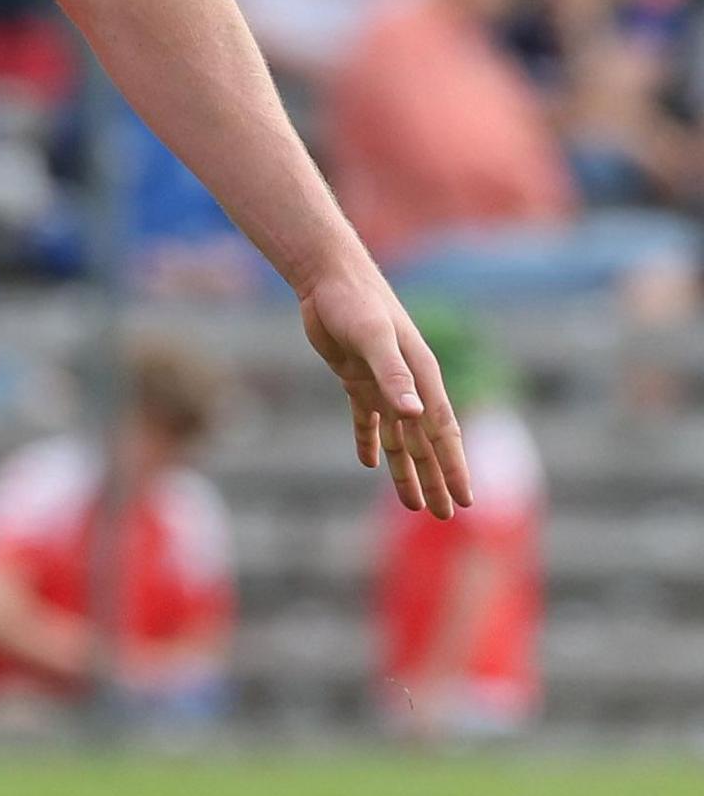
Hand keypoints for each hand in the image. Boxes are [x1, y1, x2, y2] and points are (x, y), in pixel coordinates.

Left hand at [300, 261, 471, 517]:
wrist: (330, 279)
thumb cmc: (357, 303)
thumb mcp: (373, 338)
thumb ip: (393, 375)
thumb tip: (413, 413)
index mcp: (421, 378)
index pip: (442, 433)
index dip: (454, 468)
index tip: (466, 501)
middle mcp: (407, 385)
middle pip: (424, 443)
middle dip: (436, 479)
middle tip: (444, 516)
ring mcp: (382, 383)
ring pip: (398, 437)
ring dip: (405, 469)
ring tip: (413, 502)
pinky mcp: (355, 378)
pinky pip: (366, 418)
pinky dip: (369, 440)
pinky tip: (369, 463)